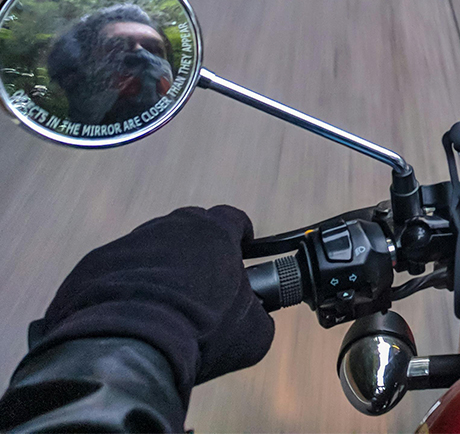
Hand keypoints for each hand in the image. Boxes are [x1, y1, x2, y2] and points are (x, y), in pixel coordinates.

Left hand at [30, 206, 273, 398]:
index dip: (240, 234)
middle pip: (190, 226)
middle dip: (199, 246)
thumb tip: (257, 318)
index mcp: (215, 232)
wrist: (128, 344)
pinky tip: (130, 313)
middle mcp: (173, 226)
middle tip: (202, 280)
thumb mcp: (252, 333)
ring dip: (160, 266)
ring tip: (162, 302)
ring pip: (151, 246)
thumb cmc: (200, 331)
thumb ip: (260, 315)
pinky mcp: (95, 263)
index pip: (234, 218)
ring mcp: (130, 241)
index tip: (241, 249)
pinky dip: (126, 284)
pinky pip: (117, 269)